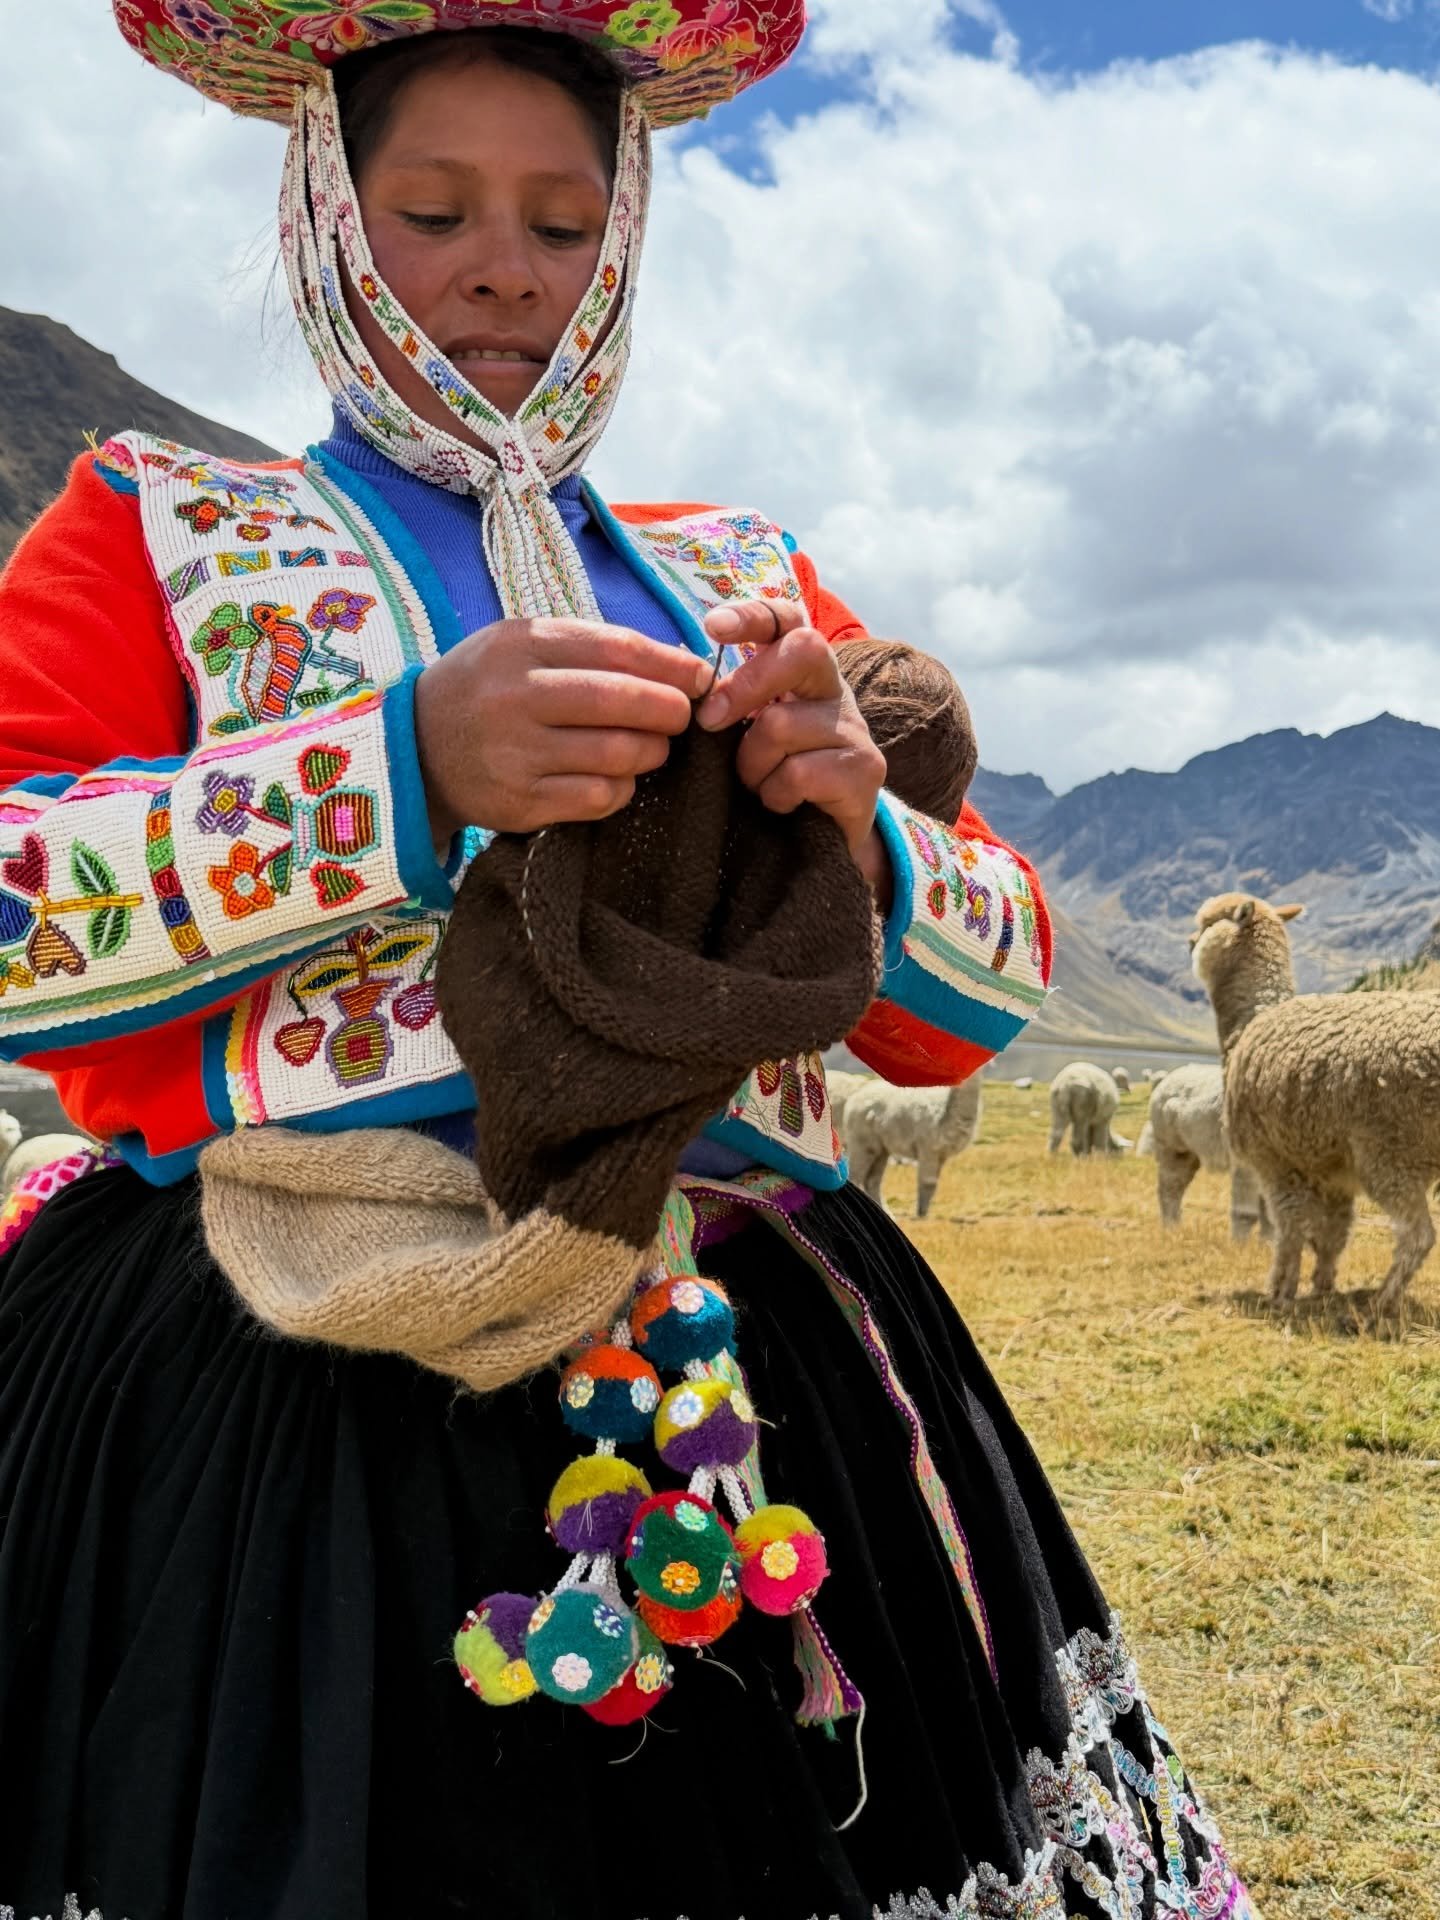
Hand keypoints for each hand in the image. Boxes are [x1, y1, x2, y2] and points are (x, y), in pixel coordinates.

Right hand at [414, 616, 712, 841]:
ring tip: (652, 747)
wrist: (414, 749)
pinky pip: (598, 797)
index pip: (617, 649)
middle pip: (623, 701)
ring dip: (652, 752)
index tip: (701, 676)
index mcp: (522, 645)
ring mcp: (515, 754)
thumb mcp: (521, 647)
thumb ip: (590, 649)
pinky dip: (622, 788)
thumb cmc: (486, 689)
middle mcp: (515, 697)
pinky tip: (617, 778)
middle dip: (671, 710)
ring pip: (618, 754)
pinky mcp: (519, 803)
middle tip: (683, 716)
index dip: (671, 664)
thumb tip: (677, 663)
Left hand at [696, 601, 891, 907]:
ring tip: (756, 784)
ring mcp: (855, 729)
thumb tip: (680, 686)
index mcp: (803, 672)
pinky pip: (798, 773)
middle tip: (710, 722)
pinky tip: (780, 803)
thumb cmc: (774, 780)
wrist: (822, 844)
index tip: (712, 628)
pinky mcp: (865, 770)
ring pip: (781, 724)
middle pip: (803, 649)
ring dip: (752, 764)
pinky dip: (775, 794)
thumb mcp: (747, 734)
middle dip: (745, 684)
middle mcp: (835, 690)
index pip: (788, 620)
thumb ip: (726, 704)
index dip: (753, 615)